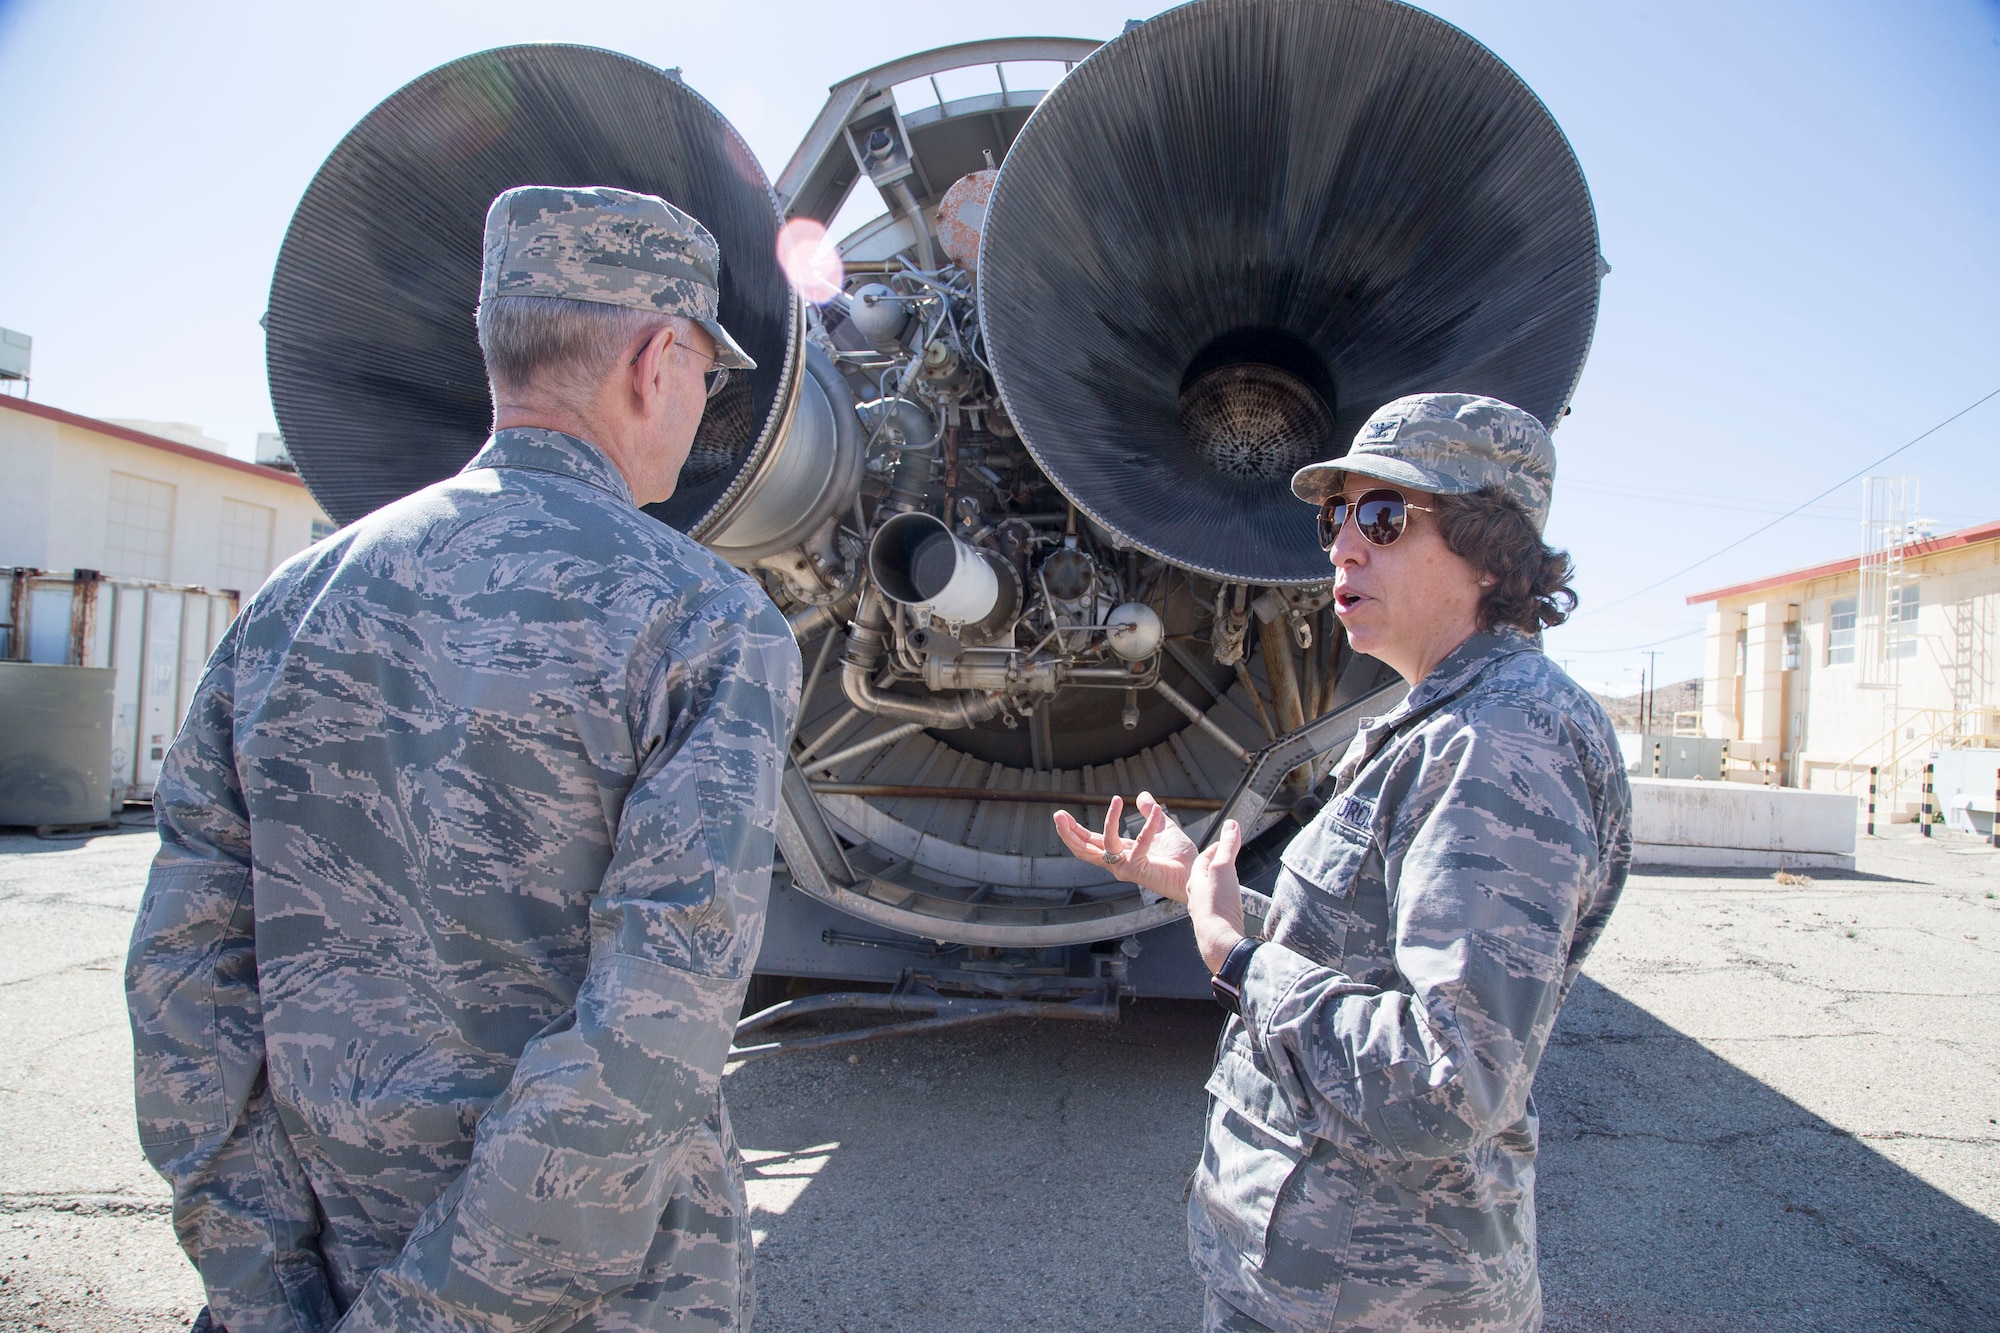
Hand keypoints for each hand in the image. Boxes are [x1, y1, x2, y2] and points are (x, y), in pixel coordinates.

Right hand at [1051, 792, 1198, 901]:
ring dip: (1109, 820)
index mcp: (1120, 853)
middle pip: (1084, 850)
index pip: (1089, 842)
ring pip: (1105, 844)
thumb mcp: (1162, 829)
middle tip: (1058, 814)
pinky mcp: (1138, 870)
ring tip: (1116, 801)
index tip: (1062, 814)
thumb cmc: (1181, 858)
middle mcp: (1118, 863)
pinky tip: (1158, 811)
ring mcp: (1125, 869)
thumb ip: (1149, 814)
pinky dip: (1149, 825)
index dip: (1074, 829)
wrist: (1197, 873)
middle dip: (1069, 833)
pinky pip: (1139, 843)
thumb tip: (1142, 796)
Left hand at [1187, 818, 1247, 972]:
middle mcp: (1196, 897)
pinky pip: (1218, 908)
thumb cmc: (1218, 905)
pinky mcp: (1215, 925)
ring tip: (1230, 881)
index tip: (1225, 841)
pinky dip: (1224, 901)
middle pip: (1205, 876)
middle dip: (1216, 866)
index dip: (1216, 848)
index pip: (1203, 859)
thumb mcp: (1223, 869)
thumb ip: (1227, 847)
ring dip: (1219, 884)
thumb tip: (1231, 825)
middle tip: (1227, 859)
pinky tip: (1232, 905)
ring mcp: (1205, 912)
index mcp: (1195, 882)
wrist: (1220, 941)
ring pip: (1210, 893)